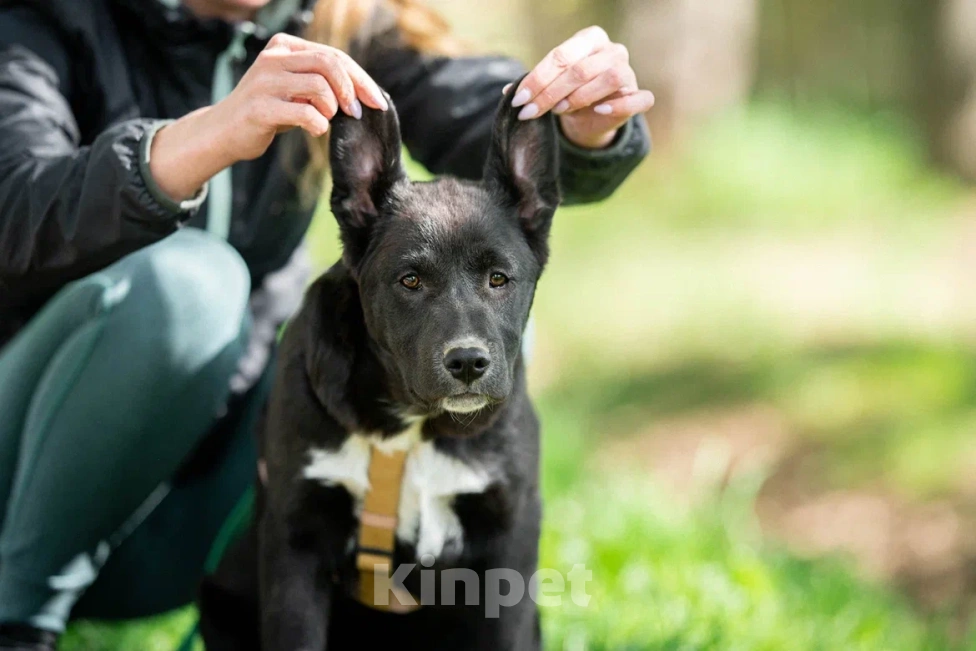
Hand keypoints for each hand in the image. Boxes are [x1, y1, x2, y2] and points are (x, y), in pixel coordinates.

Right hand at [150, 33, 387, 200]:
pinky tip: (315, 129)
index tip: (377, 101)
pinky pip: (305, 112)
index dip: (360, 78)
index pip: (332, 55)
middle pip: (329, 63)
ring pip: (319, 85)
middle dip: (352, 89)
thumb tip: (363, 91)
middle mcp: (273, 58)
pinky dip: (318, 124)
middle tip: (356, 112)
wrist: (224, 132)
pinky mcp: (260, 108)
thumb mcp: (294, 89)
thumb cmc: (267, 112)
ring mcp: (264, 81)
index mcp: (283, 47)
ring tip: (327, 119)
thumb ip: (321, 82)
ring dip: (333, 108)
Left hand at [507, 26, 653, 149]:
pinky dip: (620, 105)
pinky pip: (639, 98)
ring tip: (559, 110)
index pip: (561, 56)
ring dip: (581, 96)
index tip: (518, 100)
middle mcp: (613, 50)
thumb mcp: (549, 86)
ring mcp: (629, 72)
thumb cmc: (569, 93)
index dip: (537, 79)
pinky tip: (599, 111)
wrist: (592, 116)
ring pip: (611, 78)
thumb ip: (533, 85)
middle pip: (581, 69)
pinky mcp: (639, 96)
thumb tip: (509, 91)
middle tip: (530, 112)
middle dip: (550, 92)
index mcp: (590, 39)